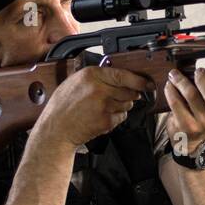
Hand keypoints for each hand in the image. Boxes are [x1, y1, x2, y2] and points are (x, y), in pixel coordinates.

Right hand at [36, 65, 151, 150]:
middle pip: (129, 91)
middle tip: (118, 97)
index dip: (139, 80)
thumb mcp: (75, 82)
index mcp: (91, 75)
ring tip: (104, 108)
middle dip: (129, 94)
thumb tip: (118, 75)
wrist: (56, 129)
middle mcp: (99, 89)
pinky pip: (121, 117)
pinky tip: (101, 117)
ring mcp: (104, 106)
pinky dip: (116, 118)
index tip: (147, 82)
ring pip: (127, 104)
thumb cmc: (63, 106)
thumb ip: (96, 77)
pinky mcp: (106, 121)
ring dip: (121, 106)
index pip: (123, 75)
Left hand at [164, 58, 204, 156]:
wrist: (191, 138)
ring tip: (175, 75)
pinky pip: (177, 104)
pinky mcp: (187, 126)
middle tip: (197, 71)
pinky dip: (172, 92)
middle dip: (203, 80)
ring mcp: (204, 124)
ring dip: (181, 82)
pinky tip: (170, 86)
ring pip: (192, 96)